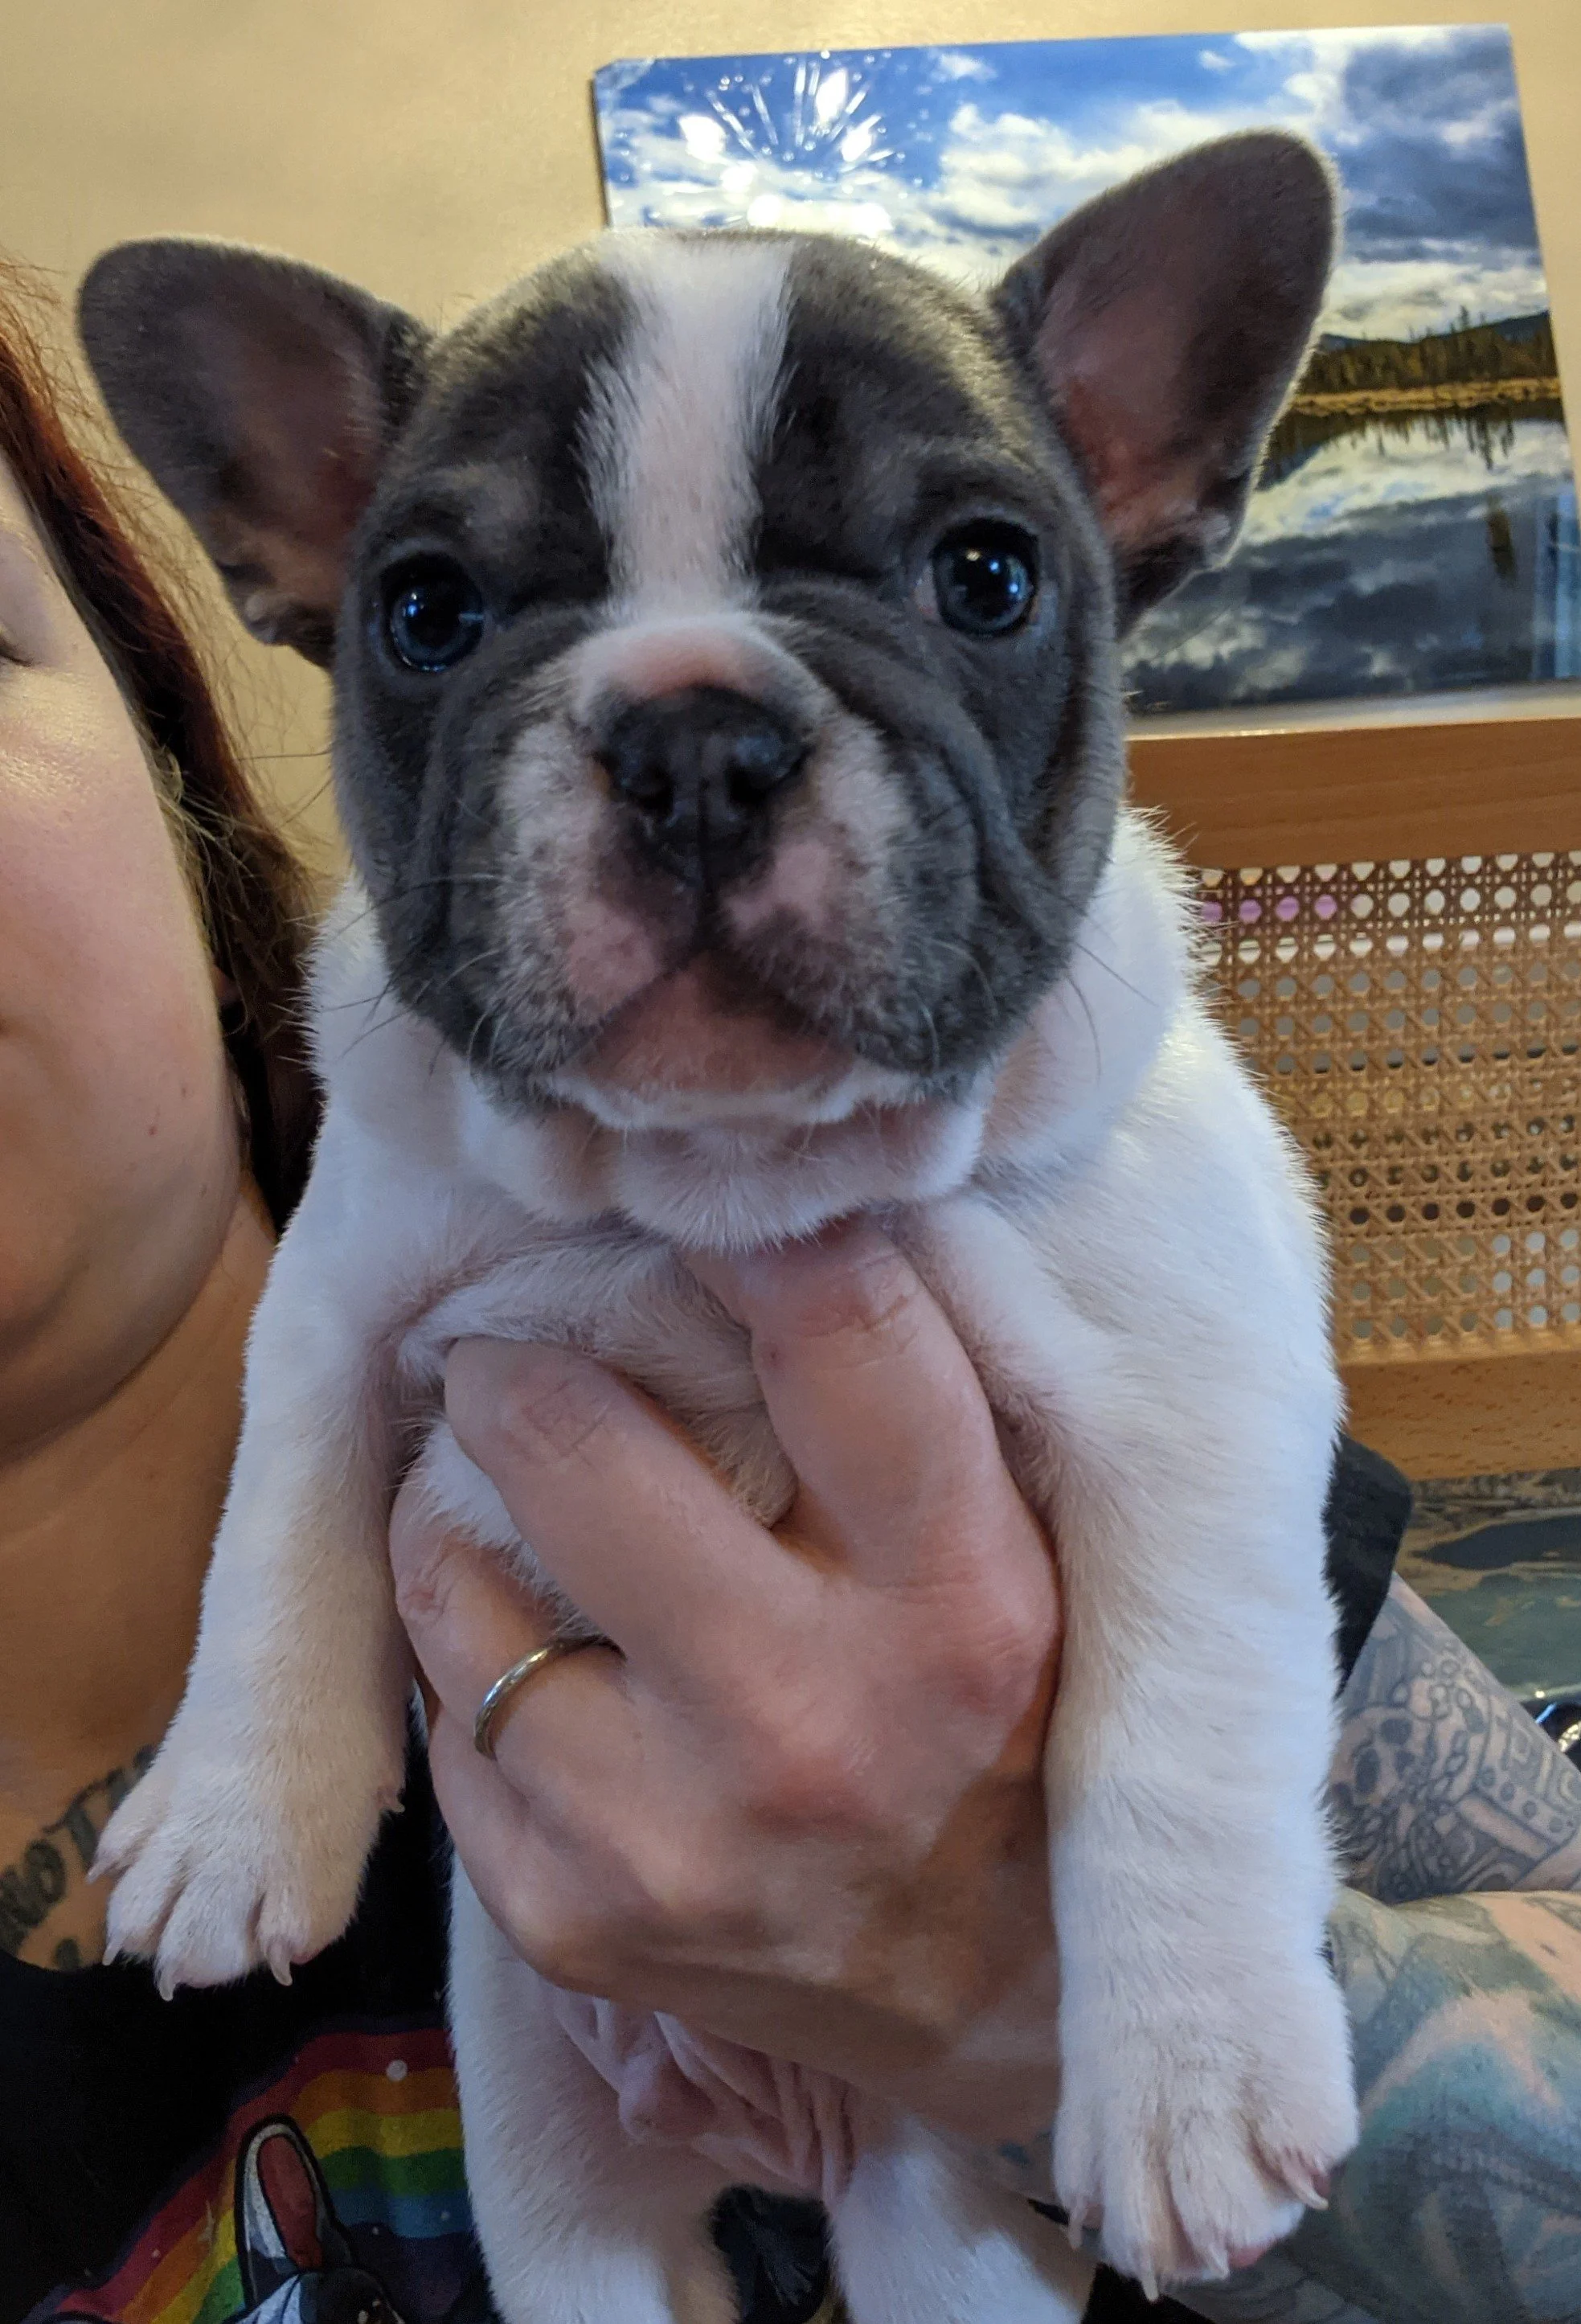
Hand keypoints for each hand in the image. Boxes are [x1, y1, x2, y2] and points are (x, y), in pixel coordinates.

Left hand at [390, 1219, 1062, 2134]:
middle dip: (522, 1367)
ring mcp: (668, 1837)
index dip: (748, 1229)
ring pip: (455, 1576)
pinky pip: (442, 1709)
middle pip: (575, 1446)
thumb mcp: (1025, 1565)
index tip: (691, 1195)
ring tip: (498, 1485)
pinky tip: (522, 1627)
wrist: (991, 2007)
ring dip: (459, 1504)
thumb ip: (916, 1415)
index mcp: (966, 1607)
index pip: (836, 1337)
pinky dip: (463, 1643)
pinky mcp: (566, 1918)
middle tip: (515, 1349)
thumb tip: (762, 1219)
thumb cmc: (1009, 1734)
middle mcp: (812, 1724)